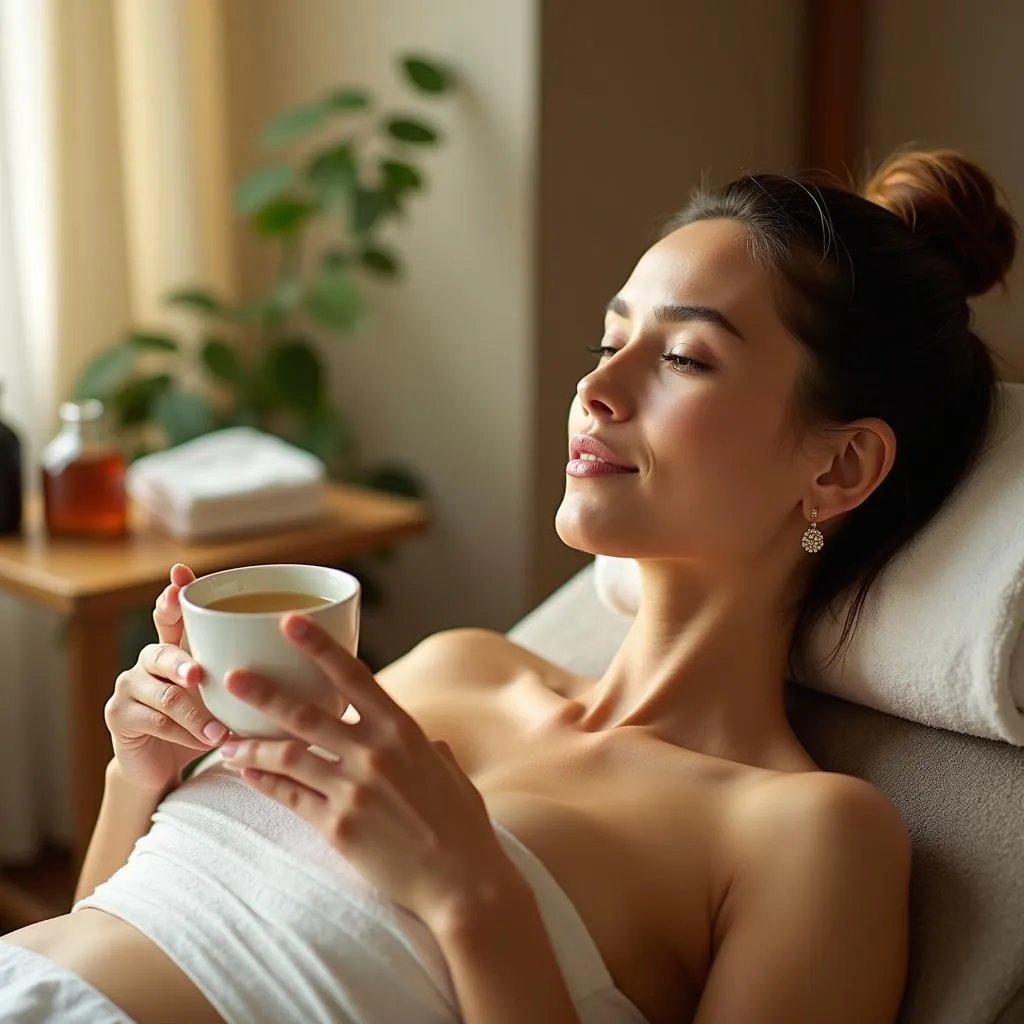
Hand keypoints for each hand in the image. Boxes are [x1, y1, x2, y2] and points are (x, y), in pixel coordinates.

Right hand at [104, 563, 229, 792]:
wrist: (164, 767)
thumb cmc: (204, 720)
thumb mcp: (225, 692)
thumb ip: (244, 671)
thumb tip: (297, 654)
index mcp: (176, 645)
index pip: (171, 614)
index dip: (174, 596)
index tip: (180, 573)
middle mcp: (149, 659)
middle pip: (163, 653)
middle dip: (182, 663)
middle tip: (198, 675)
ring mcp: (129, 685)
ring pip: (166, 695)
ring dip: (197, 715)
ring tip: (220, 732)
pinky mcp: (118, 715)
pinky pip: (157, 722)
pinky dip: (186, 735)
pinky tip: (207, 744)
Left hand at [218, 614, 520, 929]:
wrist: (464, 884)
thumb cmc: (464, 828)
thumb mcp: (451, 773)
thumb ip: (431, 750)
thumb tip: (426, 741)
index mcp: (404, 731)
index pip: (354, 676)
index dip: (320, 646)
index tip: (290, 621)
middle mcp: (376, 753)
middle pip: (307, 712)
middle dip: (263, 691)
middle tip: (231, 675)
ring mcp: (354, 789)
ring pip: (289, 755)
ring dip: (252, 744)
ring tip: (223, 737)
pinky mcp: (338, 826)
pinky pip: (290, 796)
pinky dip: (264, 782)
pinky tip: (245, 773)